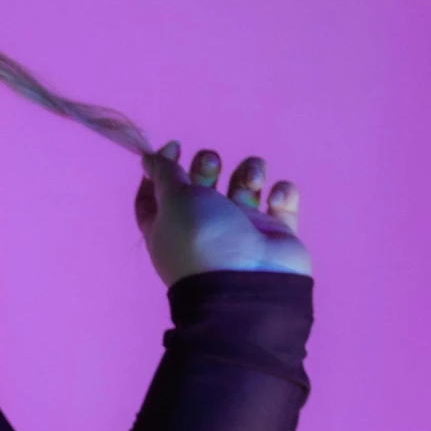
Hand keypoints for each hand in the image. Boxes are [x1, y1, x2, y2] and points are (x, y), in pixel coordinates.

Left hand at [136, 140, 311, 287]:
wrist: (249, 283)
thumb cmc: (203, 240)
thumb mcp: (173, 201)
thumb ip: (164, 174)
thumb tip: (148, 158)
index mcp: (169, 225)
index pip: (156, 194)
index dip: (161, 168)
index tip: (174, 147)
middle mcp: (203, 227)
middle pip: (202, 183)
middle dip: (207, 164)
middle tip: (210, 164)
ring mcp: (241, 228)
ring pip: (245, 184)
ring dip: (249, 171)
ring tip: (251, 182)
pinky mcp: (275, 232)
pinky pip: (281, 199)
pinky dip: (282, 193)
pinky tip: (276, 200)